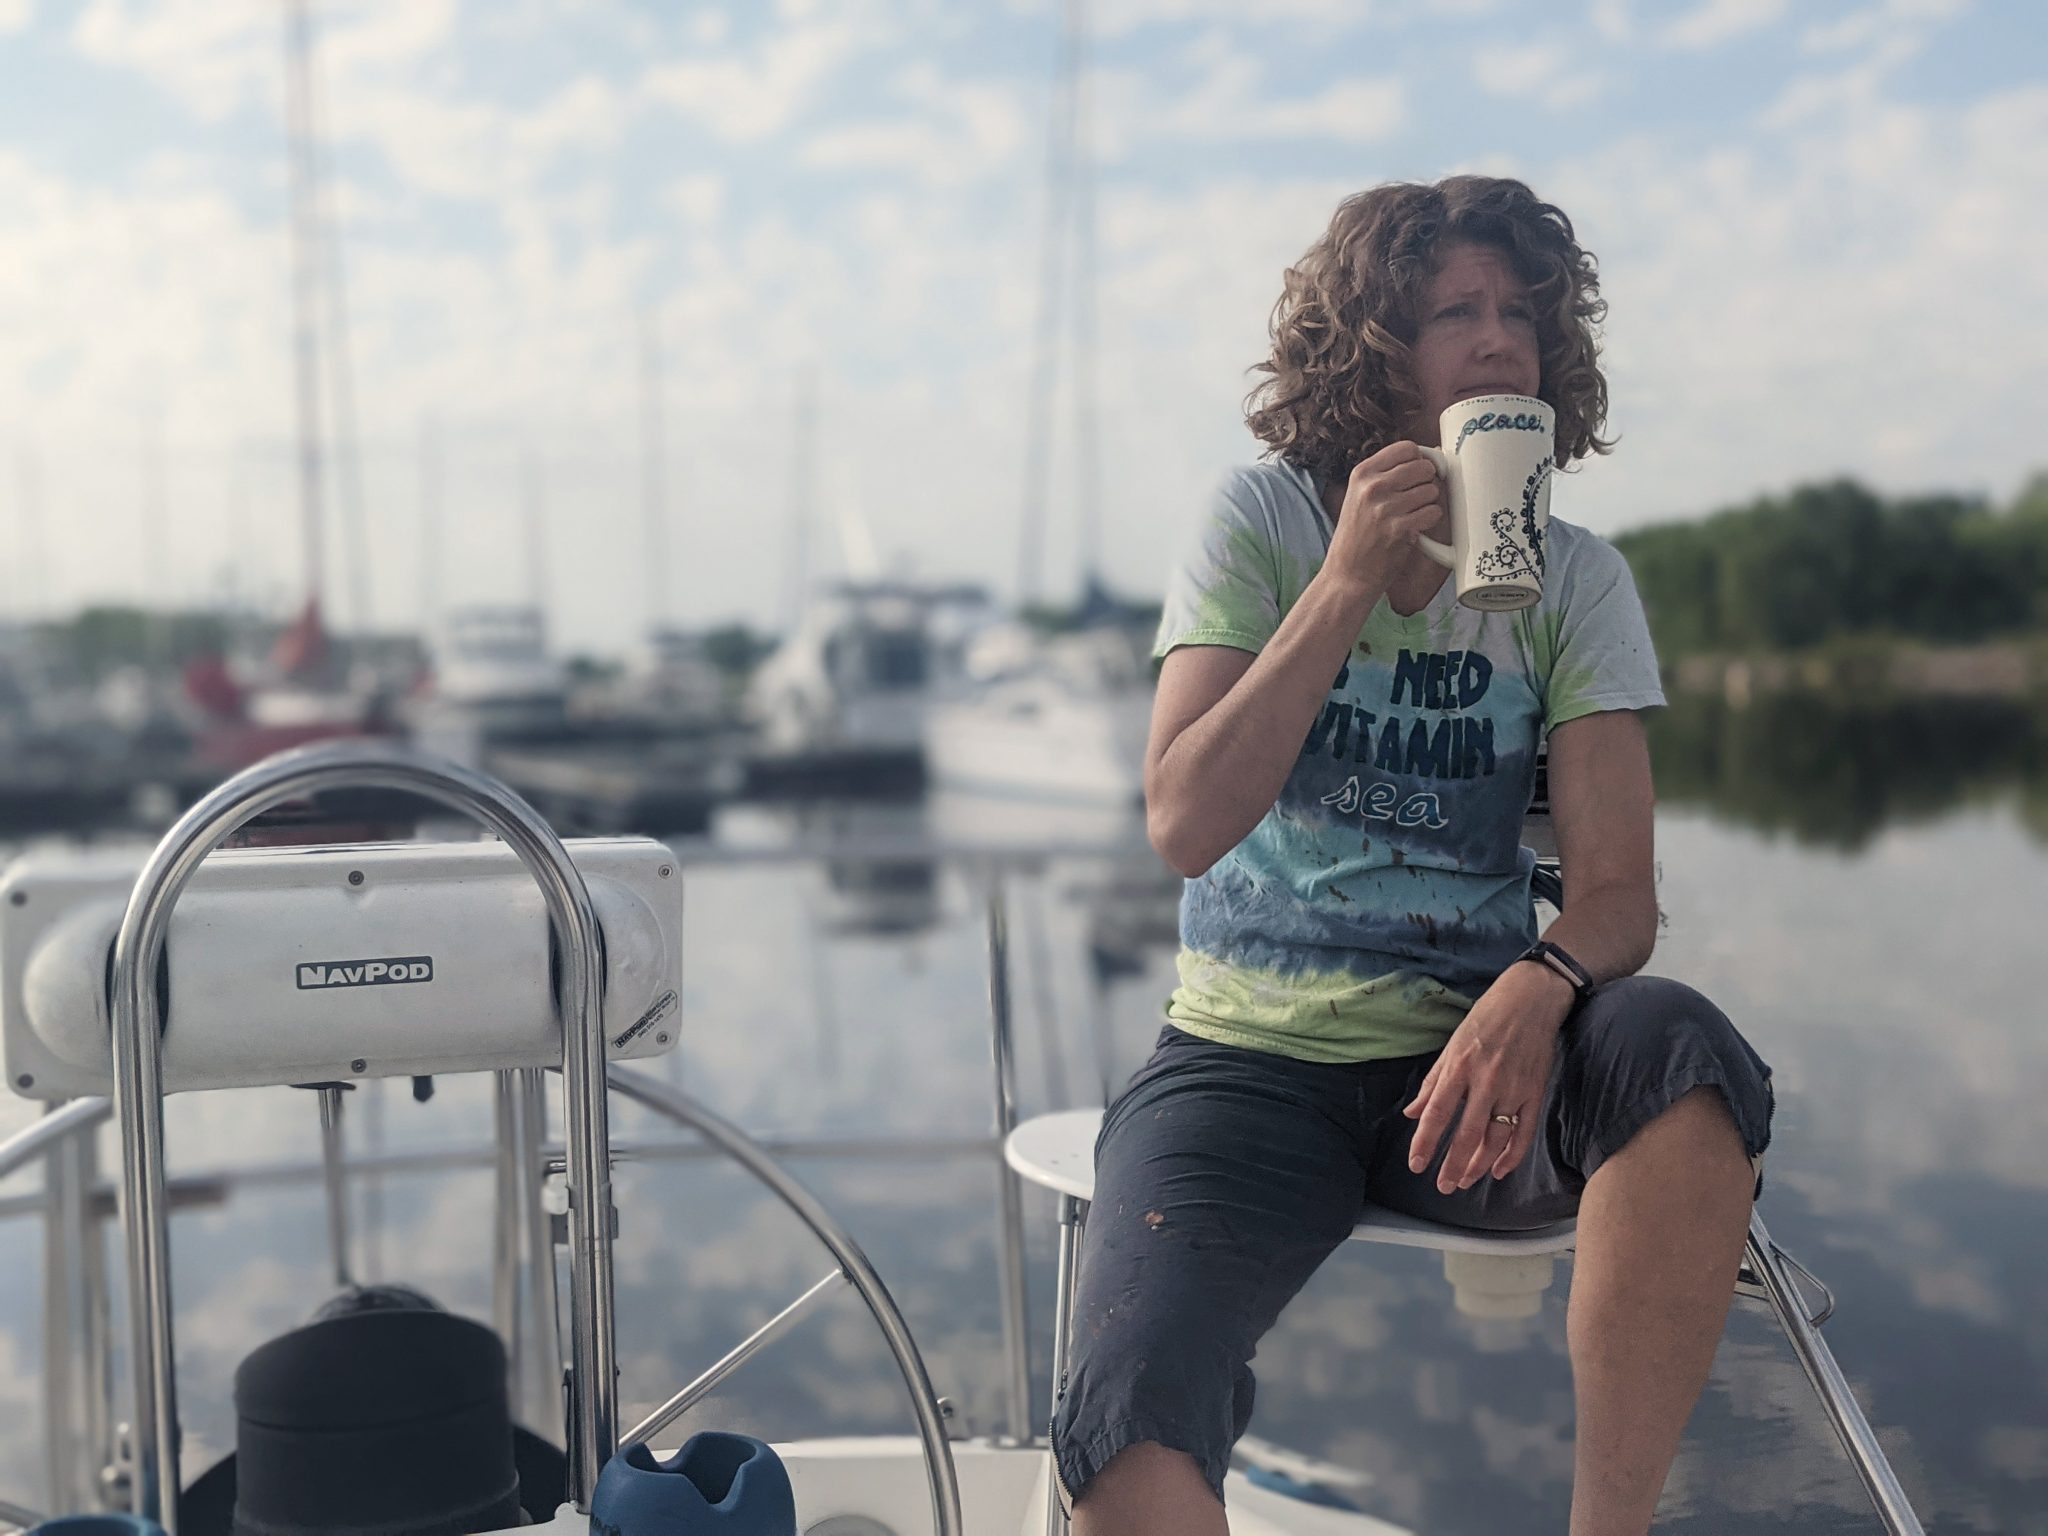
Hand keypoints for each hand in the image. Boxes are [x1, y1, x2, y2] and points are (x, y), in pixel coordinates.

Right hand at [1324, 441, 1444, 593]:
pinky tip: (1416, 528)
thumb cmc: (1357, 536)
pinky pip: (1433, 512)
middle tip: (1417, 498)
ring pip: (1431, 490)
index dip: (1420, 459)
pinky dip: (1430, 521)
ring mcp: (1385, 507)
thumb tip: (1428, 459)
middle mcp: (1372, 486)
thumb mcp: (1360, 496)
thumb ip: (1387, 476)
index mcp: (1362, 473)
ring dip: (1428, 504)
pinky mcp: (1398, 528)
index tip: (1420, 472)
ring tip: (1412, 516)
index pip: (1407, 448)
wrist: (1347, 574)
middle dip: (1427, 482)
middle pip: (1423, 467)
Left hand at [1400, 963, 1573, 1192]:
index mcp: (1460, 1066)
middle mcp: (1486, 1080)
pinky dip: (1512, 1155)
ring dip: (1480, 1165)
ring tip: (1465, 1181)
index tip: (1416, 1165)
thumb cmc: (1486, 1018)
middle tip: (1443, 1186)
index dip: (1425, 1141)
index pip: (1437, 1113)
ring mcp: (1514, 1088)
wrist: (1532, 999)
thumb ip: (1433, 1083)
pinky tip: (1499, 1171)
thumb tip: (1412, 1113)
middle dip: (1454, 1164)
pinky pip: (1525, 1132)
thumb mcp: (1452, 1045)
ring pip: (1496, 1138)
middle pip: (1468, 1133)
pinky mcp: (1536, 1092)